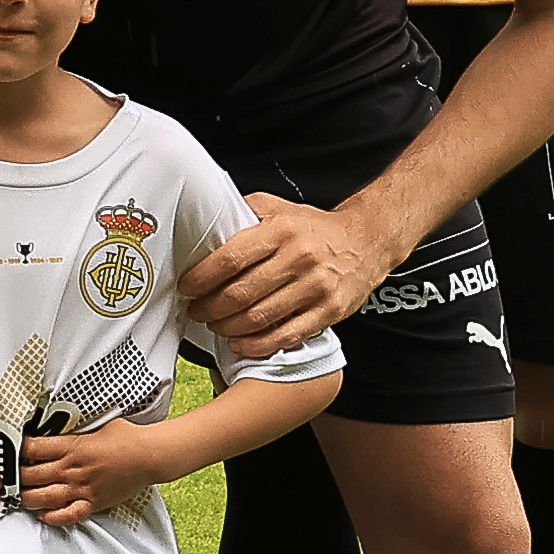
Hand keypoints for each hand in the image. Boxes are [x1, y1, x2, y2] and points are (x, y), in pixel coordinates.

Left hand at [3, 424, 165, 534]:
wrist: (149, 456)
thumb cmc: (125, 437)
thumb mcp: (94, 425)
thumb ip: (71, 430)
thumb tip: (53, 424)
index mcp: (71, 446)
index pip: (30, 448)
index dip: (14, 451)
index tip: (7, 451)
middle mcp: (72, 468)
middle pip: (29, 475)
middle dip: (14, 478)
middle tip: (6, 478)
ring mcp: (81, 488)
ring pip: (42, 498)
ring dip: (26, 498)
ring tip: (19, 495)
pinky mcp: (92, 503)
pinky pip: (66, 516)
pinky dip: (51, 517)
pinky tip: (43, 513)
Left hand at [169, 194, 394, 358]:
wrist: (366, 242)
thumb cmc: (313, 228)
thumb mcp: (279, 209)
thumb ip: (244, 214)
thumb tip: (205, 224)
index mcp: (281, 231)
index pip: (230, 259)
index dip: (201, 278)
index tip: (187, 287)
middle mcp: (299, 258)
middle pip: (240, 293)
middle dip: (209, 307)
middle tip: (196, 310)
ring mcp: (315, 288)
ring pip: (259, 318)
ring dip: (227, 328)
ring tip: (214, 325)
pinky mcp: (328, 312)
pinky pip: (285, 336)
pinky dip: (256, 345)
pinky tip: (240, 343)